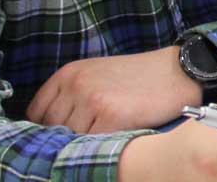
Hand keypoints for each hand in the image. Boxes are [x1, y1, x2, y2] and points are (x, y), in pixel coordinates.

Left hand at [27, 45, 203, 132]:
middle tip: (89, 135)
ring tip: (106, 134)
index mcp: (69, 73)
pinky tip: (116, 135)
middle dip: (66, 135)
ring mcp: (92, 100)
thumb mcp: (98, 74)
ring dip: (85, 141)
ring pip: (70, 138)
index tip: (60, 134)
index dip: (47, 127)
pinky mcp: (110, 117)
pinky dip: (101, 144)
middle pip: (51, 128)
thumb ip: (72, 94)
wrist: (180, 71)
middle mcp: (76, 84)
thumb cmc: (140, 76)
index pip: (36, 112)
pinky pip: (92, 143)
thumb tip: (51, 128)